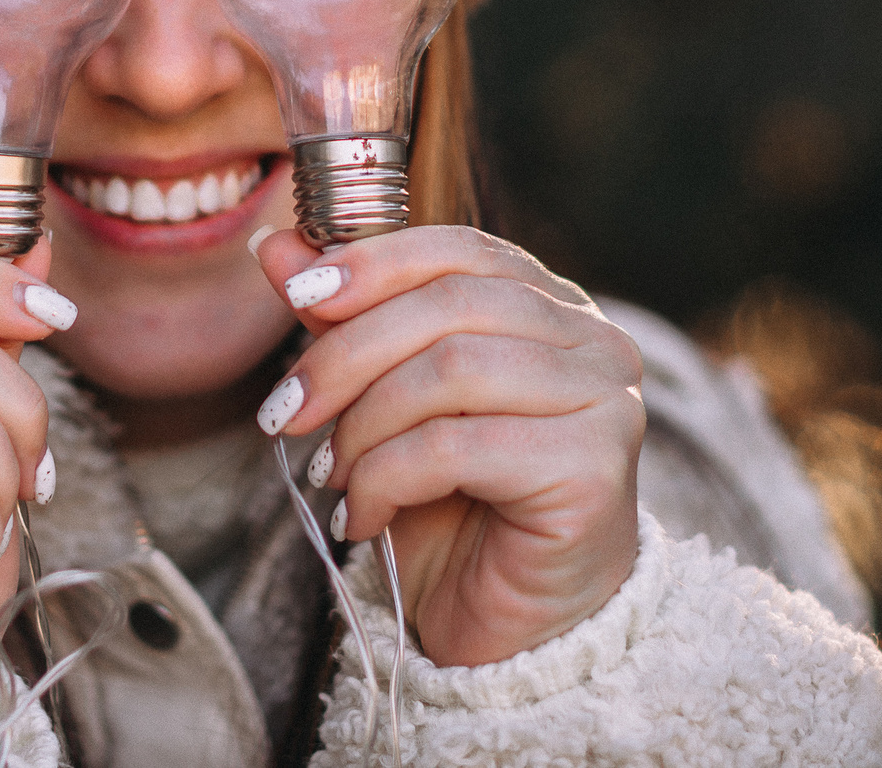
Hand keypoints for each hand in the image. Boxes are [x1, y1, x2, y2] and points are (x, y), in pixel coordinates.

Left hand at [252, 225, 643, 668]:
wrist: (516, 633)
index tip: (300, 292)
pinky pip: (456, 445)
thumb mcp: (388, 402)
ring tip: (333, 474)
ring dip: (364, 425)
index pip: (462, 251)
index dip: (375, 261)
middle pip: (449, 307)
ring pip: (451, 370)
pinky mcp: (590, 469)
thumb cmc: (460, 510)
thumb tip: (276, 247)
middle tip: (286, 411)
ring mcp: (605, 403)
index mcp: (556, 308)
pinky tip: (364, 517)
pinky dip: (386, 478)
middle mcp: (596, 343)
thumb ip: (347, 320)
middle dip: (347, 355)